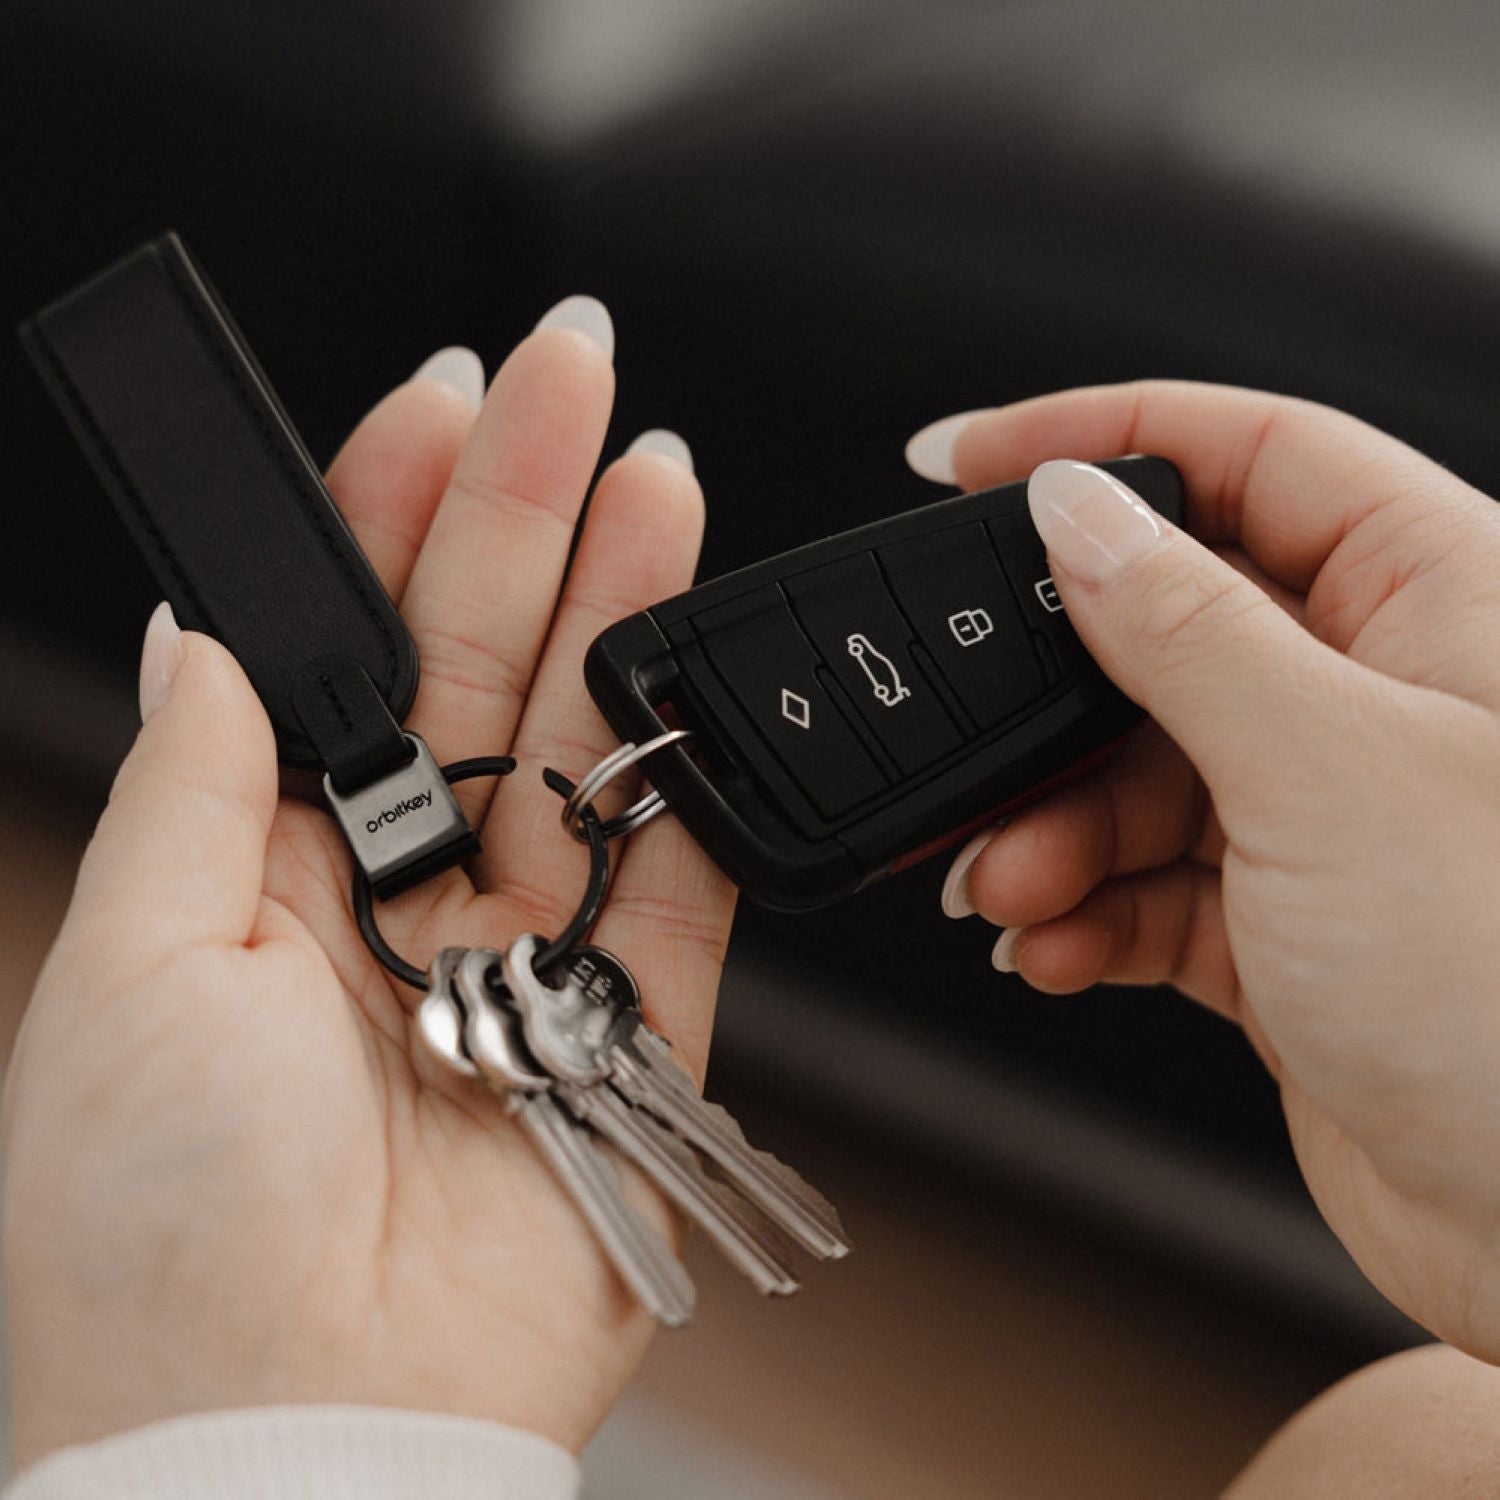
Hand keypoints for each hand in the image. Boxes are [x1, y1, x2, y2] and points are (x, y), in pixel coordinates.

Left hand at [4, 308, 735, 1466]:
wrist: (300, 1443)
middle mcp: (401, 894)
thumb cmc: (157, 1244)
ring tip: (656, 472)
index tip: (435, 398)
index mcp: (268, 867)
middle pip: (477, 664)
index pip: (344, 646)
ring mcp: (523, 953)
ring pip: (591, 741)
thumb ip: (195, 783)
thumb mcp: (127, 972)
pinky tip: (705, 657)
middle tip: (571, 376)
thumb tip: (204, 634)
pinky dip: (699, 774)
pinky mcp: (629, 1027)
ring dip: (625, 603)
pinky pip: (680, 874)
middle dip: (523, 510)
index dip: (386, 514)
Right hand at [919, 382, 1499, 1359]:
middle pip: (1167, 632)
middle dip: (1052, 702)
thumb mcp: (1323, 769)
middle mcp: (1385, 692)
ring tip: (1015, 888)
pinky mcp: (1289, 920)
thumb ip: (1180, 629)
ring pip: (1142, 771)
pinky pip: (1153, 880)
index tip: (966, 463)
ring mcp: (1332, 812)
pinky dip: (1089, 909)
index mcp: (1439, 597)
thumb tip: (1075, 513)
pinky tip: (1058, 942)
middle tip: (972, 747)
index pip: (1249, 455)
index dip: (1099, 441)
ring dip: (1057, 830)